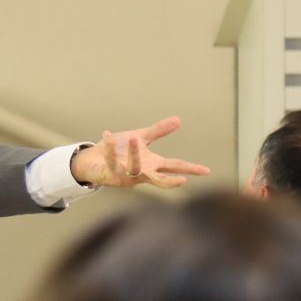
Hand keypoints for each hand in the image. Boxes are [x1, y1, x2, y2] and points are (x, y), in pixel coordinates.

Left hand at [69, 117, 209, 189]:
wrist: (94, 159)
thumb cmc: (120, 151)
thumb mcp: (141, 138)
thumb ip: (159, 131)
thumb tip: (178, 120)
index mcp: (152, 164)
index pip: (175, 166)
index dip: (191, 168)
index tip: (207, 171)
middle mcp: (142, 173)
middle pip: (159, 179)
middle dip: (171, 181)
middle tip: (183, 181)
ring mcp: (127, 176)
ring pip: (135, 169)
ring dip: (134, 154)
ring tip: (133, 137)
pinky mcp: (110, 174)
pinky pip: (112, 161)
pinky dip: (110, 147)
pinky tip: (107, 134)